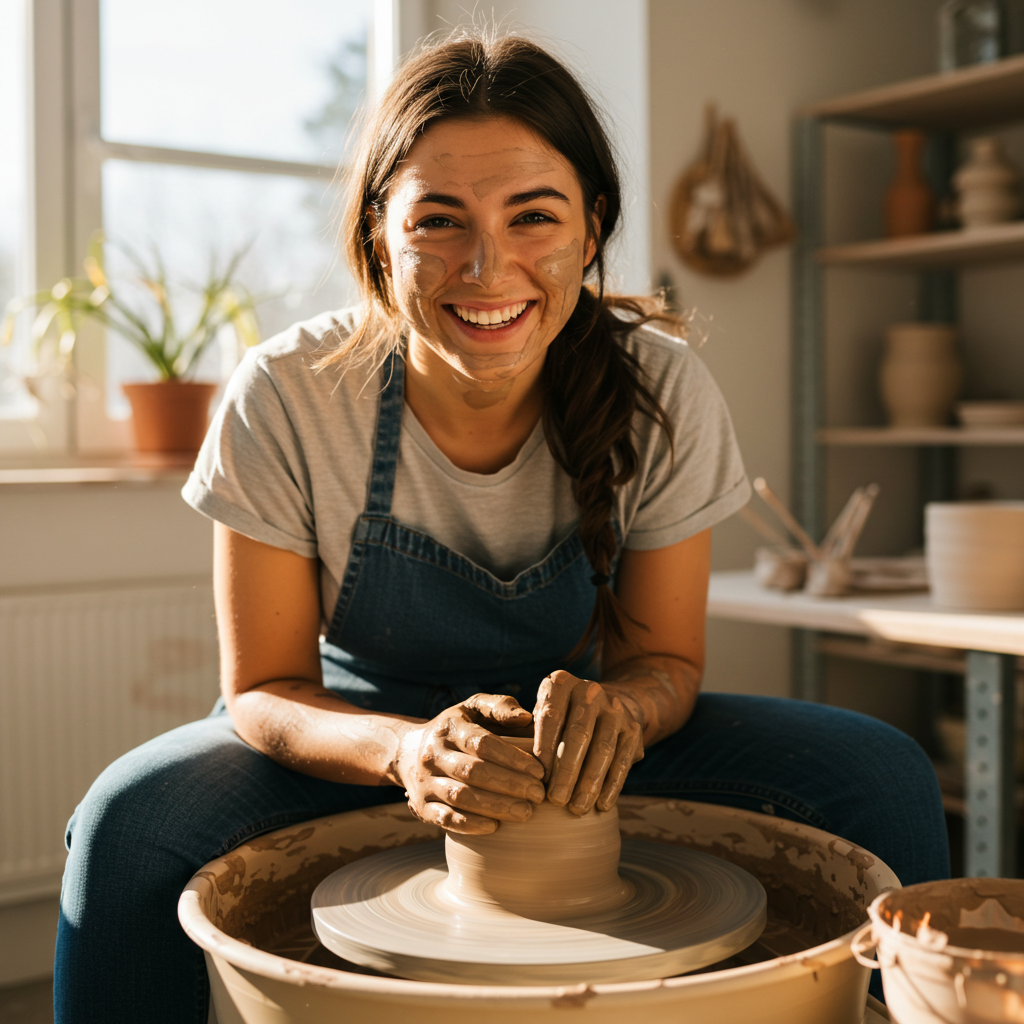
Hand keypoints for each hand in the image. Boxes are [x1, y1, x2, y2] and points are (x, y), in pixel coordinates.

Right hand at [393, 693, 545, 833]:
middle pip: (473, 771)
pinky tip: (495, 827)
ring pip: (460, 796)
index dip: (513, 758)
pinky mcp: (421, 806)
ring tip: (525, 813)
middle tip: (538, 795)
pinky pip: (444, 819)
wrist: (408, 752)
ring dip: (495, 806)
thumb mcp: (474, 708)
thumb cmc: (457, 729)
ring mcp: (425, 781)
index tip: (540, 771)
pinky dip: (470, 825)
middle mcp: (433, 753)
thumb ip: (501, 707)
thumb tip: (526, 717)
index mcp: (449, 727)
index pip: (482, 742)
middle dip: (510, 784)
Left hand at [534, 670, 643, 814]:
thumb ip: (520, 728)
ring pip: (603, 748)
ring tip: (577, 809)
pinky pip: (623, 759)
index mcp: (560, 683)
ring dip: (590, 782)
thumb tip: (516, 759)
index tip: (537, 779)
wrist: (606, 706)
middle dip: (567, 770)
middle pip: (578, 734)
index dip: (544, 748)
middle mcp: (589, 690)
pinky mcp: (633, 728)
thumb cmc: (559, 717)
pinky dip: (612, 785)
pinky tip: (602, 805)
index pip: (550, 717)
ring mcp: (614, 708)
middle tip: (555, 800)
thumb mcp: (538, 714)